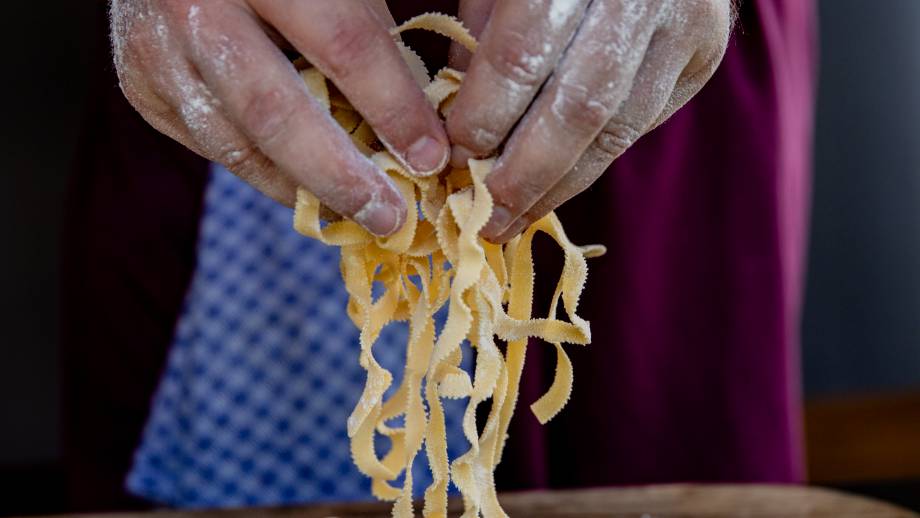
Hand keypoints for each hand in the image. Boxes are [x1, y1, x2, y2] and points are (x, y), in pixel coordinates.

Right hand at [110, 0, 450, 235]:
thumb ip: (368, 39)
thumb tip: (415, 128)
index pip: (342, 46)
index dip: (393, 107)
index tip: (431, 158)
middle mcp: (196, 8)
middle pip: (275, 113)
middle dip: (341, 175)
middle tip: (389, 217)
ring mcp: (156, 52)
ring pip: (236, 145)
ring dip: (305, 188)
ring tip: (356, 212)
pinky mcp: (140, 87)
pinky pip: (214, 147)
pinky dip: (266, 171)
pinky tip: (305, 186)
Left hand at [447, 0, 732, 241]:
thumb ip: (481, 34)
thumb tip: (452, 123)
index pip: (521, 56)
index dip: (484, 116)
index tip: (454, 158)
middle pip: (579, 109)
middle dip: (525, 175)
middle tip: (486, 218)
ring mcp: (685, 24)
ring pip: (617, 129)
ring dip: (560, 186)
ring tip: (515, 217)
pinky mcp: (706, 53)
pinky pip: (642, 123)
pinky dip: (593, 159)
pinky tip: (556, 183)